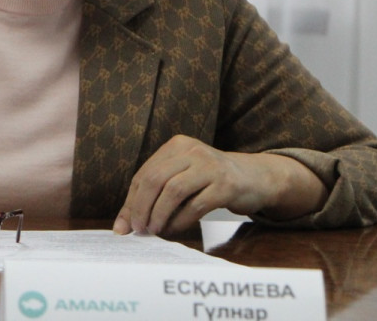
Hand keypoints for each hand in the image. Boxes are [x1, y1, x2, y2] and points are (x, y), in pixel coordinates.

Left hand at [111, 135, 328, 235]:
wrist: (254, 177)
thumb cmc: (210, 181)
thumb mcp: (182, 179)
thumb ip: (154, 196)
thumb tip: (122, 226)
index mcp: (177, 145)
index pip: (145, 174)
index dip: (131, 201)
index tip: (125, 226)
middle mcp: (193, 150)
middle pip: (155, 179)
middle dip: (141, 208)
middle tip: (139, 230)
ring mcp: (210, 166)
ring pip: (173, 191)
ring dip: (159, 215)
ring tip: (154, 231)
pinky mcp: (226, 185)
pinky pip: (196, 205)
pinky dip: (181, 221)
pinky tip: (175, 230)